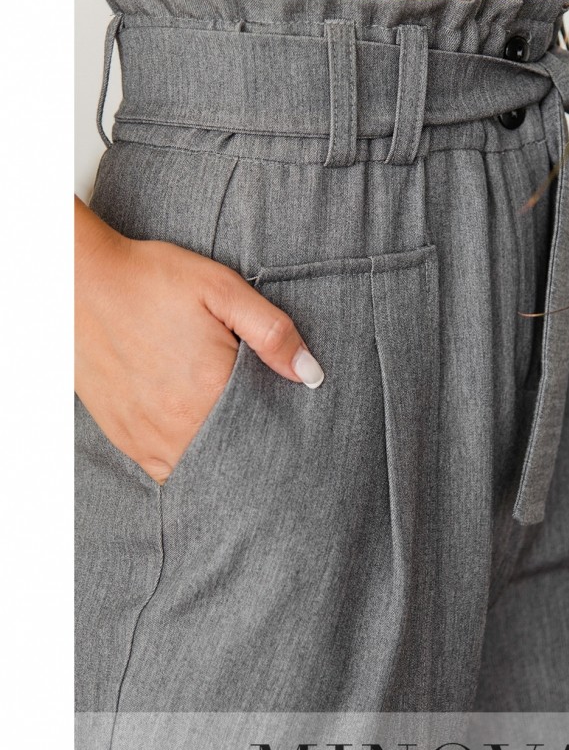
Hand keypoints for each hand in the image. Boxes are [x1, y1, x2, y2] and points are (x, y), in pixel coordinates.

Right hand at [74, 196, 323, 484]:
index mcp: (208, 390)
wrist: (77, 281)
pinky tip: (198, 442)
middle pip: (232, 458)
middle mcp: (176, 424)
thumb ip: (271, 332)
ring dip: (219, 460)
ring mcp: (145, 436)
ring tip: (237, 442)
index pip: (263, 434)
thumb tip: (310, 374)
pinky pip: (164, 469)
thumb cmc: (152, 280)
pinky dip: (185, 462)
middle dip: (254, 452)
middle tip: (269, 439)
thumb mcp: (221, 289)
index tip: (294, 431)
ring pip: (197, 470)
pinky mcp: (123, 435)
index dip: (282, 435)